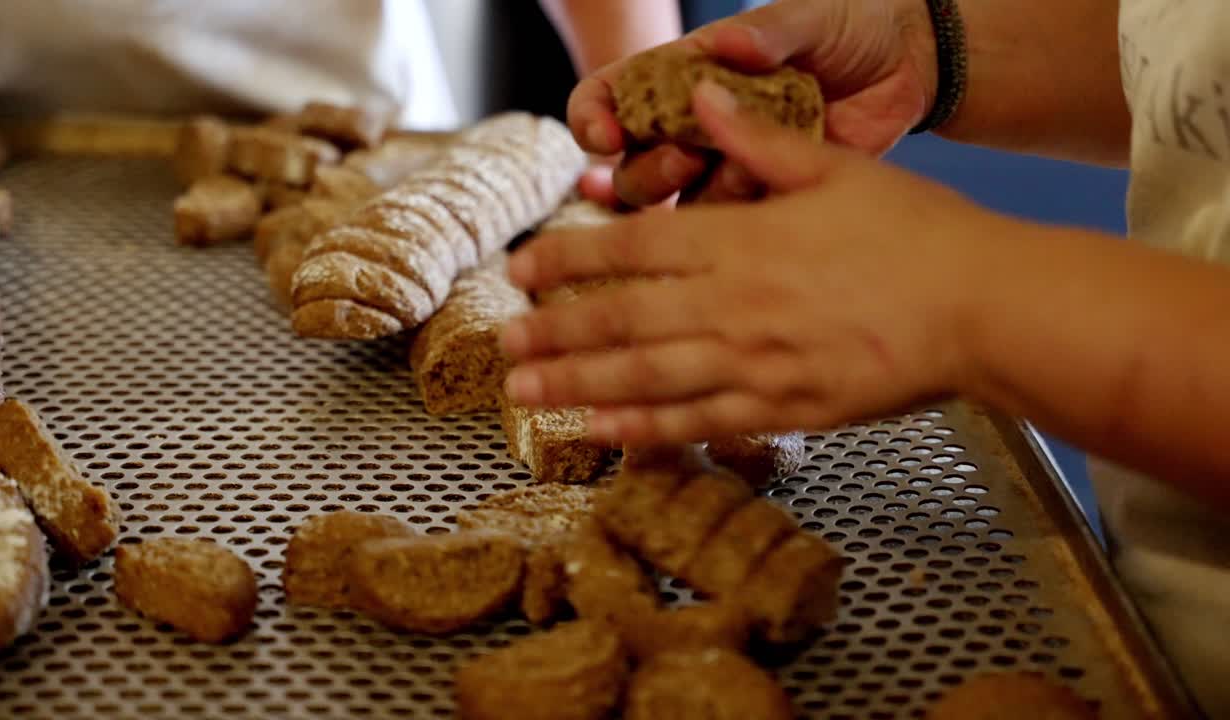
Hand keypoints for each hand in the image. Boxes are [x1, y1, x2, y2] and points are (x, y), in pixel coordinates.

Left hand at [501, 82, 1019, 445]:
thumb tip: (701, 97)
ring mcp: (757, 363)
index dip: (569, 259)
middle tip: (502, 342)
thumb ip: (758, 143)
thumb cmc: (918, 234)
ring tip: (525, 395)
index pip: (632, 249)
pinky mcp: (784, 408)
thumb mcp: (838, 168)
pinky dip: (644, 430)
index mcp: (743, 239)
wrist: (985, 308)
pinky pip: (698, 423)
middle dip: (554, 332)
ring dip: (578, 387)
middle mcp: (736, 304)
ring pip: (645, 378)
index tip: (522, 268)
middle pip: (621, 319)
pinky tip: (602, 434)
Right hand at [568, 0, 938, 207]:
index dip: (593, 120)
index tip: (606, 134)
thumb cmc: (849, 23)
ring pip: (677, 208)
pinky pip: (734, 226)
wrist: (911, 62)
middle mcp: (695, 126)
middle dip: (647, 170)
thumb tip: (725, 45)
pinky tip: (764, 198)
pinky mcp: (768, 198)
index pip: (609, 98)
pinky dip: (740, 221)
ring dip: (693, 199)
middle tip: (684, 156)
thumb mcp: (809, 16)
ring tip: (736, 173)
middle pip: (633, 168)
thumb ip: (765, 32)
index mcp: (685, 75)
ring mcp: (728, 167)